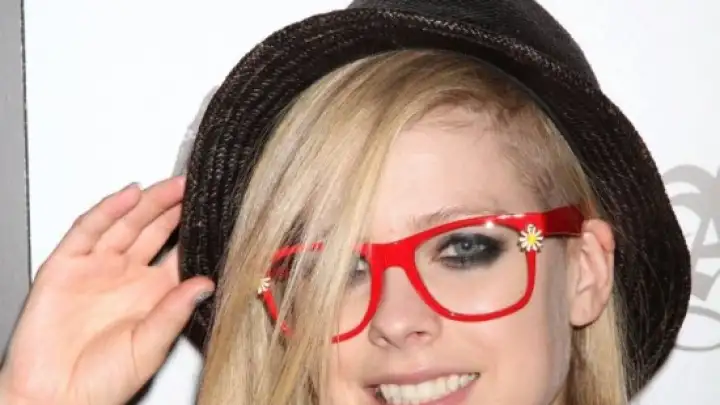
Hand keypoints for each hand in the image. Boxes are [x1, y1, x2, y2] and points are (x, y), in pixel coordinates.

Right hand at [0, 177, 213, 404]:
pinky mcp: (65, 266)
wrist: (52, 399)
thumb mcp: (148, 347)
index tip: (217, 213)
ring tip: (175, 185)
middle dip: (175, 208)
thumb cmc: (102, 383)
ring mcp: (96, 268)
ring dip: (149, 203)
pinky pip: (88, 231)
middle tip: (197, 186)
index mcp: (152, 294)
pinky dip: (108, 211)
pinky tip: (130, 196)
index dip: (195, 232)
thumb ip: (174, 311)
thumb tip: (207, 283)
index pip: (179, 253)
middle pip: (155, 231)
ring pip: (126, 223)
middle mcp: (126, 276)